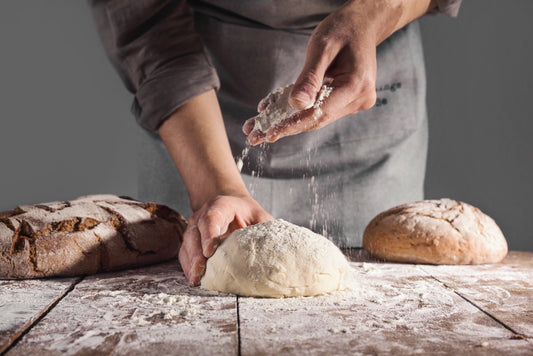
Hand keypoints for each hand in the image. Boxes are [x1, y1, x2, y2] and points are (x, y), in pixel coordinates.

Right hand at [179, 194, 272, 284]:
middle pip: (195, 233)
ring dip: (190, 263)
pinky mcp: (191, 241)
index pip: (211, 218)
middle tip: (200, 270)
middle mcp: (203, 215)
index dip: (209, 234)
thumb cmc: (248, 215)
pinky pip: (185, 253)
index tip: (210, 250)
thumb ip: (265, 230)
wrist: (233, 208)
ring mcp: (195, 228)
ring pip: (187, 244)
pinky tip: (194, 278)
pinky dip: (188, 266)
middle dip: (196, 253)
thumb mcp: (260, 217)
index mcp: (221, 206)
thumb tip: (276, 251)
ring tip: (196, 278)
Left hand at [243, 0, 435, 144]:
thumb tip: (296, 104)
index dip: (292, 124)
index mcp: (356, 85)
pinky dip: (298, 112)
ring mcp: (355, 103)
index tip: (269, 133)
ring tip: (259, 128)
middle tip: (256, 136)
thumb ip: (309, 77)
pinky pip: (320, 110)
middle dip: (285, 127)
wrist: (362, 25)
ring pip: (316, 118)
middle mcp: (359, 99)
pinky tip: (276, 114)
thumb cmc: (342, 29)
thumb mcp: (322, 48)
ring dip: (288, 122)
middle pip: (317, 120)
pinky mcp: (348, 102)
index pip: (319, 113)